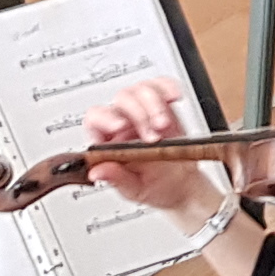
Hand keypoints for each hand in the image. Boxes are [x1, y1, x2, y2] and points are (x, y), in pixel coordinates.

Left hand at [76, 78, 227, 222]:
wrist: (179, 185)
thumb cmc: (153, 186)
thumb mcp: (134, 189)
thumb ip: (117, 179)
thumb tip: (97, 171)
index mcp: (108, 141)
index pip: (95, 119)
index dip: (105, 118)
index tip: (121, 126)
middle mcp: (123, 122)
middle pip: (122, 100)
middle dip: (140, 115)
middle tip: (153, 136)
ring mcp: (142, 111)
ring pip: (141, 90)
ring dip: (154, 105)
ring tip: (164, 125)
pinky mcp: (161, 105)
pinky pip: (161, 86)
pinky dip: (168, 88)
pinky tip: (174, 97)